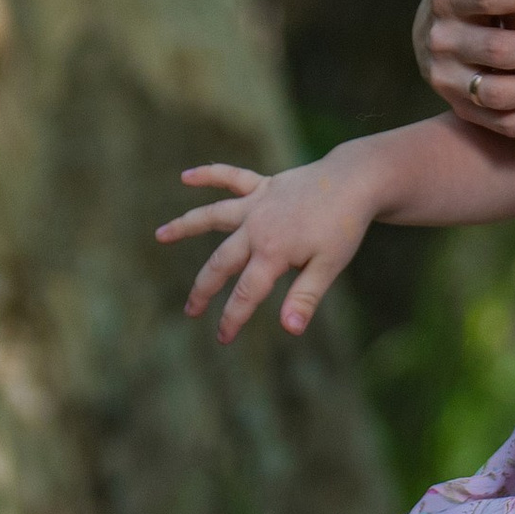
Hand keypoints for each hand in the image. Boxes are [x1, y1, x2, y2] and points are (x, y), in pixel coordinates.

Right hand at [157, 158, 375, 339]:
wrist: (355, 181)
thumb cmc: (345, 227)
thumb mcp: (330, 267)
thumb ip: (306, 298)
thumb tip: (290, 330)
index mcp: (273, 252)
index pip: (246, 293)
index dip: (233, 317)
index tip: (222, 338)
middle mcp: (256, 227)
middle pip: (221, 262)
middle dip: (204, 289)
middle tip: (190, 310)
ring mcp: (257, 205)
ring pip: (213, 217)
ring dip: (186, 225)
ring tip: (159, 236)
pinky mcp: (263, 187)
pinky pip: (231, 179)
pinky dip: (209, 175)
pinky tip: (186, 177)